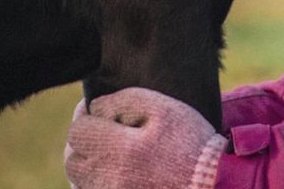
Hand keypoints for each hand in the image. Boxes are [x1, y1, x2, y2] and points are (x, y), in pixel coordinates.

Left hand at [65, 87, 226, 188]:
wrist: (211, 185)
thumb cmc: (189, 142)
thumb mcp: (162, 108)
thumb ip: (124, 101)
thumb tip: (95, 107)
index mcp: (119, 151)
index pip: (78, 132)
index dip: (84, 115)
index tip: (97, 108)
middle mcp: (109, 180)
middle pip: (72, 159)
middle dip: (83, 140)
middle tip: (101, 128)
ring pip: (79, 181)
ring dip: (87, 162)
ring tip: (107, 149)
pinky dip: (95, 181)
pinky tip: (114, 170)